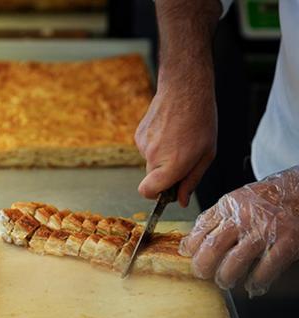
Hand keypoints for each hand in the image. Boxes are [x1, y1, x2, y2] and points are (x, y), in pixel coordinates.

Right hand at [135, 66, 216, 205]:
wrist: (184, 89)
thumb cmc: (200, 120)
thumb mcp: (206, 154)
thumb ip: (191, 181)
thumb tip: (181, 200)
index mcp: (172, 165)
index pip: (148, 192)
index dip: (155, 195)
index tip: (166, 190)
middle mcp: (153, 156)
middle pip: (152, 178)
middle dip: (164, 174)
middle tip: (182, 158)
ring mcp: (143, 144)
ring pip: (150, 162)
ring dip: (162, 157)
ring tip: (177, 138)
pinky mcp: (138, 134)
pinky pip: (146, 148)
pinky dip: (156, 145)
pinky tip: (168, 131)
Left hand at [179, 166, 298, 296]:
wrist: (298, 190)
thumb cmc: (265, 197)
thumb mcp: (235, 199)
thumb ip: (216, 216)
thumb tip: (193, 237)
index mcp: (228, 206)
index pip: (201, 228)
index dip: (191, 244)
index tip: (186, 253)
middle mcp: (243, 217)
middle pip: (213, 246)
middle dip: (202, 265)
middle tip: (200, 273)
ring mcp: (264, 230)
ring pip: (235, 260)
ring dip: (226, 276)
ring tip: (224, 281)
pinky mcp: (285, 242)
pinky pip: (265, 268)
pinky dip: (256, 281)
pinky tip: (251, 285)